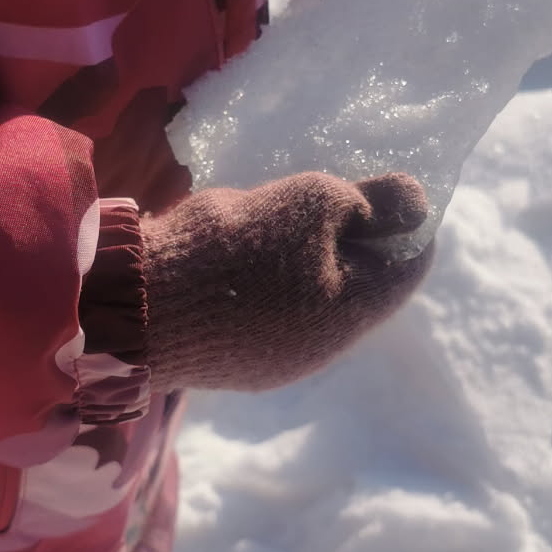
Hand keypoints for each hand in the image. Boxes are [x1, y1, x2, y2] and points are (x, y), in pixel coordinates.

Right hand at [140, 173, 433, 392]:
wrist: (134, 304)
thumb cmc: (232, 245)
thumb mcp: (310, 200)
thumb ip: (368, 200)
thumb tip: (418, 201)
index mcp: (348, 316)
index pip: (410, 265)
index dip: (407, 220)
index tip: (386, 187)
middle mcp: (319, 353)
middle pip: (360, 287)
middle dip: (352, 240)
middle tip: (325, 197)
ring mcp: (273, 365)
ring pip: (313, 303)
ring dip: (307, 263)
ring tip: (274, 222)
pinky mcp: (232, 364)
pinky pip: (272, 318)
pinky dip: (270, 284)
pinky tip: (240, 257)